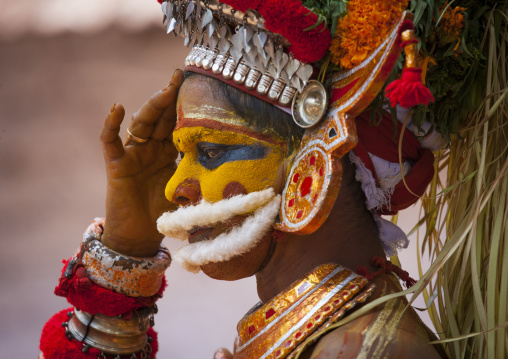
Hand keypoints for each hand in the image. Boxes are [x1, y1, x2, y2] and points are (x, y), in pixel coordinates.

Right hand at [100, 69, 183, 256]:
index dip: (183, 107)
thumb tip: (232, 168)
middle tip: (180, 75)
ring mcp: (133, 155)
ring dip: (151, 106)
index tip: (197, 86)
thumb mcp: (187, 191)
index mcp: (168, 153)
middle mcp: (150, 150)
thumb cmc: (163, 215)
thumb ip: (201, 177)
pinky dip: (111, 125)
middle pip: (160, 118)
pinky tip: (117, 108)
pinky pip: (111, 141)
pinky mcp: (117, 165)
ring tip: (164, 90)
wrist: (139, 238)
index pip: (176, 124)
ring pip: (140, 124)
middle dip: (169, 97)